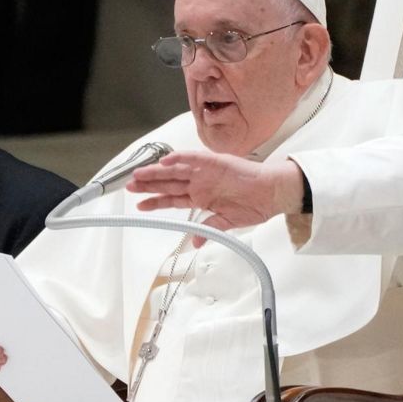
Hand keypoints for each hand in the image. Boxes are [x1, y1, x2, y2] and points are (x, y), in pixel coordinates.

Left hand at [126, 151, 304, 246]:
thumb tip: (195, 243)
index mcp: (202, 197)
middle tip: (129, 186)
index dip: (155, 202)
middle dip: (149, 185)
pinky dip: (179, 158)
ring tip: (138, 174)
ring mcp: (206, 172)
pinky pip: (193, 158)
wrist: (273, 193)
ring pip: (175, 170)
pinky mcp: (215, 162)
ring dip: (157, 172)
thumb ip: (209, 230)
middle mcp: (200, 183)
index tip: (139, 205)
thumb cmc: (255, 205)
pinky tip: (164, 161)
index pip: (173, 199)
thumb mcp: (228, 223)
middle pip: (169, 183)